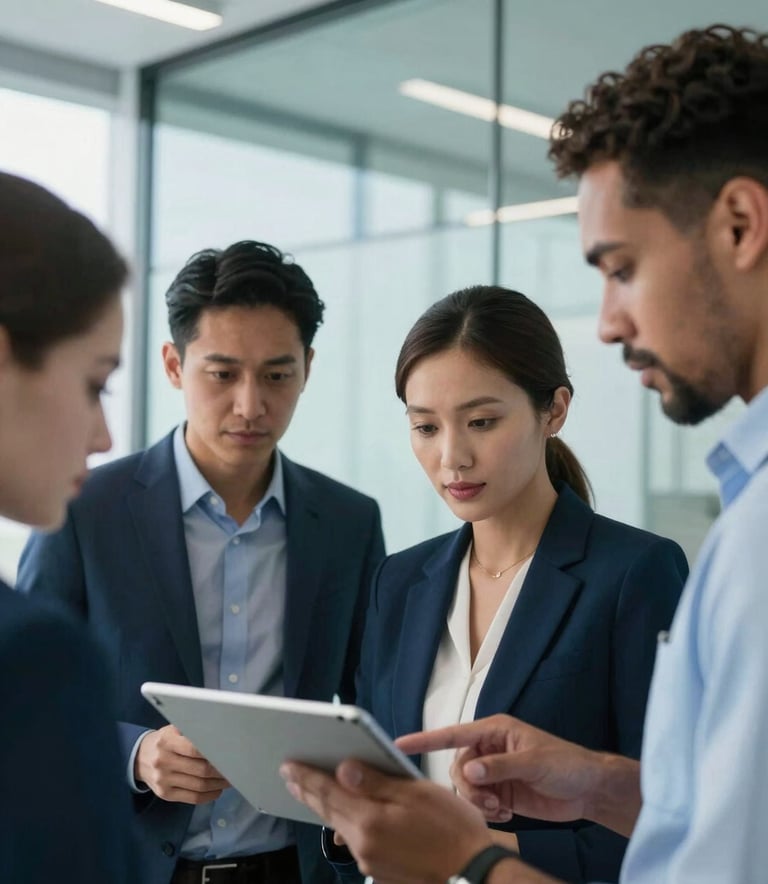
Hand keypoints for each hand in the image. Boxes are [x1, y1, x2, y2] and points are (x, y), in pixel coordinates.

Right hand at [135, 725, 229, 803]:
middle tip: (235, 768)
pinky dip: (209, 795)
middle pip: (201, 770)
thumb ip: (193, 731)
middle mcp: (163, 761)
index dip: (215, 753)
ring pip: (199, 786)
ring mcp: (163, 780)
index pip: (195, 749)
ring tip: (230, 779)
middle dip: (222, 770)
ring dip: (219, 784)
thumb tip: (221, 735)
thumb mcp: (173, 729)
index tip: (230, 753)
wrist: (138, 758)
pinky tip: (217, 790)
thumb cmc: (164, 741)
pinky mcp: (165, 794)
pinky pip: (192, 798)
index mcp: (167, 741)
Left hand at [281, 759, 496, 883]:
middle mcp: (362, 845)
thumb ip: (376, 782)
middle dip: (308, 792)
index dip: (307, 777)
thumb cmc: (451, 826)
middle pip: (328, 812)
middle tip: (289, 775)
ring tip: (310, 791)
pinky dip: (344, 822)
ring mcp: (370, 861)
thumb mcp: (416, 794)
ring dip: (325, 807)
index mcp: (370, 821)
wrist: (472, 873)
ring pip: (339, 827)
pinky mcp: (380, 871)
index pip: (329, 793)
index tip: (288, 765)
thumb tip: (342, 768)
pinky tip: (343, 816)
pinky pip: (354, 840)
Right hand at [396, 714, 639, 835]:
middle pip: (457, 768)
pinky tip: (506, 816)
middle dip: (467, 788)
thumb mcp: (534, 762)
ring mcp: (494, 773)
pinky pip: (478, 803)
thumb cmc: (566, 764)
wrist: (588, 790)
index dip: (426, 739)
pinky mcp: (500, 794)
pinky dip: (487, 812)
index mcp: (494, 731)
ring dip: (477, 802)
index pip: (453, 734)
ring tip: (499, 810)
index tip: (400, 745)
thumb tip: (469, 772)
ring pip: (465, 788)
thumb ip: (499, 767)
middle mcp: (489, 749)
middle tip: (488, 802)